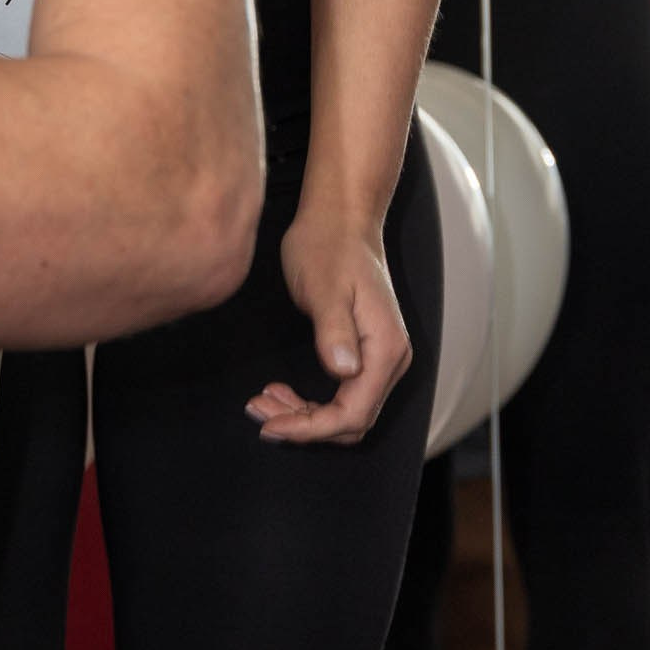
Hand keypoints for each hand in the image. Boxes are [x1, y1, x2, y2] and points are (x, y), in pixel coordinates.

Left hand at [254, 211, 411, 445]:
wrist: (338, 221)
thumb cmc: (328, 246)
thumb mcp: (325, 287)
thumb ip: (334, 331)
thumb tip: (344, 371)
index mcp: (385, 349)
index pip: (353, 414)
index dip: (311, 429)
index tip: (270, 426)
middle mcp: (390, 359)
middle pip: (351, 421)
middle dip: (304, 426)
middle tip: (259, 413)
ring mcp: (380, 358)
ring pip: (346, 412)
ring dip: (304, 417)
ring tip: (263, 402)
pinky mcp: (365, 353)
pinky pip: (342, 395)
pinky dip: (311, 402)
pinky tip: (280, 391)